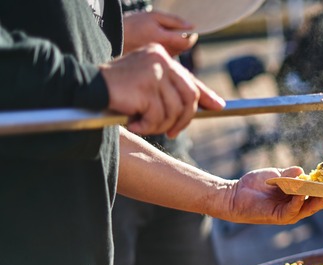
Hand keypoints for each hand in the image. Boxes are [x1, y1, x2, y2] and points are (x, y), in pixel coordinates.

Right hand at [100, 43, 224, 137]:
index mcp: (161, 56)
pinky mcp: (146, 86)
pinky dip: (147, 126)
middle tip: (173, 132)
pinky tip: (133, 123)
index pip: (190, 79)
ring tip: (143, 124)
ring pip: (174, 109)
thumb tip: (206, 105)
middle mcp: (160, 60)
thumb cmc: (119, 92)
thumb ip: (172, 92)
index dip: (206, 95)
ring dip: (161, 125)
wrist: (86, 89)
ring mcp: (154, 72)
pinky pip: (158, 116)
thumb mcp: (149, 88)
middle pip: (189, 96)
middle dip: (183, 119)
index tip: (219, 106)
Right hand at [123, 11, 197, 55]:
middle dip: (184, 39)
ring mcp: (159, 58)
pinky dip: (168, 48)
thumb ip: (174, 21)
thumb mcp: (154, 16)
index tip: (191, 30)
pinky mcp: (155, 62)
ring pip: (176, 52)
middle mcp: (164, 52)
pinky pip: (168, 55)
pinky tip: (159, 40)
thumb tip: (192, 26)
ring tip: (164, 34)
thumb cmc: (133, 24)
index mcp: (164, 39)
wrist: (114, 37)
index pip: (187, 43)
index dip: (192, 36)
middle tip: (177, 30)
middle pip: (183, 48)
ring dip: (176, 44)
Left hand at [225, 167, 322, 223]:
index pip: (318, 193)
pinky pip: (292, 210)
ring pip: (308, 208)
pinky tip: (302, 194)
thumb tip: (302, 171)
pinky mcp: (278, 217)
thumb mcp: (276, 176)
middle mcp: (296, 207)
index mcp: (298, 197)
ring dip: (318, 200)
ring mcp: (289, 213)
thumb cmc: (256, 185)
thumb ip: (289, 175)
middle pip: (318, 203)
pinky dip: (297, 202)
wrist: (235, 195)